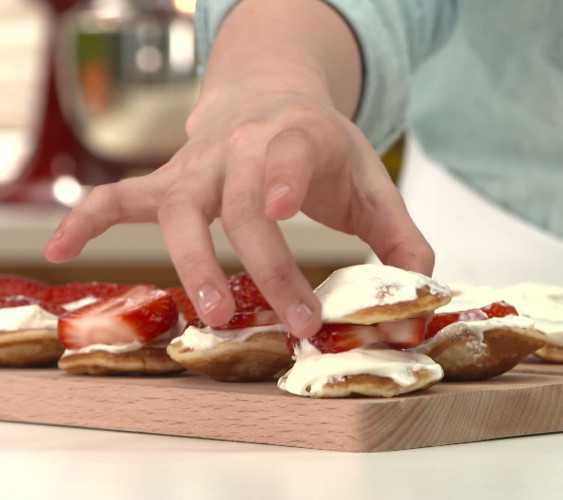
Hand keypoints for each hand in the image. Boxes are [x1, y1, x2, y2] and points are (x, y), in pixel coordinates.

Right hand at [43, 78, 432, 338]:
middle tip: (293, 318)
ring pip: (180, 208)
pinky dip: (88, 219)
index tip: (284, 210)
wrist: (270, 97)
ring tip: (207, 311)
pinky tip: (61, 249)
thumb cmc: (322, 147)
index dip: (285, 177)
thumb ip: (401, 236)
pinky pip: (120, 196)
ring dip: (189, 259)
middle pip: (242, 204)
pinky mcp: (169, 180)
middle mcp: (241, 146)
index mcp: (299, 135)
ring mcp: (198, 164)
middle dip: (267, 264)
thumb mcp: (371, 179)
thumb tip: (420, 292)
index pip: (290, 151)